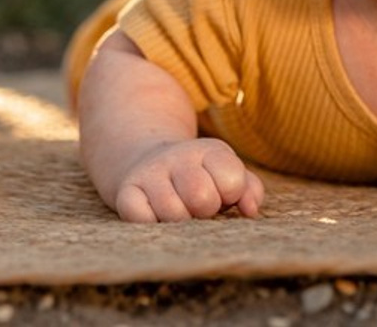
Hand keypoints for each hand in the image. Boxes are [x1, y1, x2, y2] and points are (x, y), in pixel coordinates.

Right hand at [113, 136, 264, 223]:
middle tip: (199, 207)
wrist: (148, 162)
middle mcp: (177, 158)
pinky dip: (152, 225)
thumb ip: (249, 189)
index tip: (222, 193)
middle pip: (202, 198)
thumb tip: (249, 210)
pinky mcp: (127, 192)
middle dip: (206, 211)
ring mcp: (150, 174)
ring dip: (181, 223)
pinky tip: (157, 216)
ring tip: (180, 212)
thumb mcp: (227, 173)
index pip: (231, 180)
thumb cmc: (200, 176)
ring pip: (173, 214)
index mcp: (208, 151)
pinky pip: (142, 219)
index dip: (231, 194)